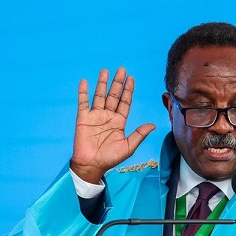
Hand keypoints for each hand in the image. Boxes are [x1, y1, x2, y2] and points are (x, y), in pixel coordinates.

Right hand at [70, 68, 155, 182]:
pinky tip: (85, 81)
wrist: (91, 165)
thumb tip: (153, 125)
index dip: (128, 91)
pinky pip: (83, 102)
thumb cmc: (110, 158)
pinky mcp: (83, 118)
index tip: (131, 78)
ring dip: (102, 83)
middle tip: (122, 69)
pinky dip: (83, 92)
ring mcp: (95, 116)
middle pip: (114, 96)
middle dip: (118, 83)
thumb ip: (139, 135)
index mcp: (119, 122)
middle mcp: (108, 116)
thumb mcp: (128, 147)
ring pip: (100, 96)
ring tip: (105, 71)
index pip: (125, 103)